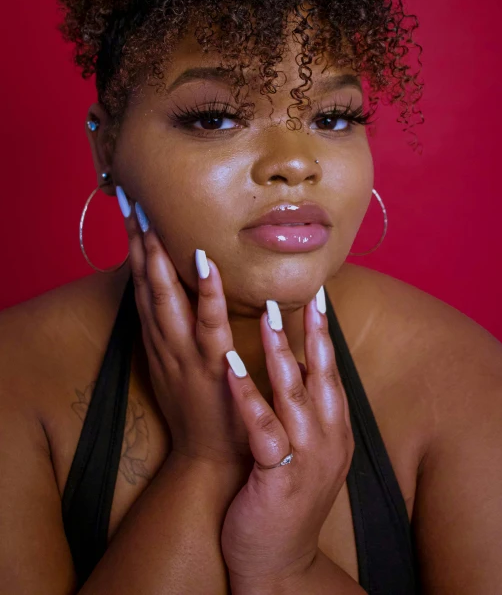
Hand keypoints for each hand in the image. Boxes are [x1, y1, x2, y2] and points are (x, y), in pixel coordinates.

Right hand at [123, 199, 250, 468]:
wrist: (210, 456)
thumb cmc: (199, 404)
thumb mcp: (177, 364)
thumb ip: (177, 329)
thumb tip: (183, 291)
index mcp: (159, 338)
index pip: (141, 284)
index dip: (134, 248)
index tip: (131, 212)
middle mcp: (165, 341)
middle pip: (145, 284)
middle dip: (138, 243)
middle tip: (131, 203)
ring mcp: (186, 352)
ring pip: (167, 299)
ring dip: (158, 260)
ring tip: (154, 224)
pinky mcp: (212, 364)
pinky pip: (208, 323)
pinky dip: (206, 292)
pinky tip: (207, 262)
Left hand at [220, 291, 354, 587]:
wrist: (280, 564)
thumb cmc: (285, 500)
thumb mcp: (304, 453)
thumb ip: (303, 413)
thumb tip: (290, 366)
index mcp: (334, 431)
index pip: (330, 373)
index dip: (324, 335)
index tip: (320, 299)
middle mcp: (327, 440)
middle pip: (321, 376)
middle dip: (314, 333)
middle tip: (305, 294)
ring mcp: (307, 459)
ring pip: (294, 394)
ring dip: (280, 352)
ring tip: (269, 316)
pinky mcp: (279, 478)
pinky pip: (263, 428)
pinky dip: (248, 394)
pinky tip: (233, 366)